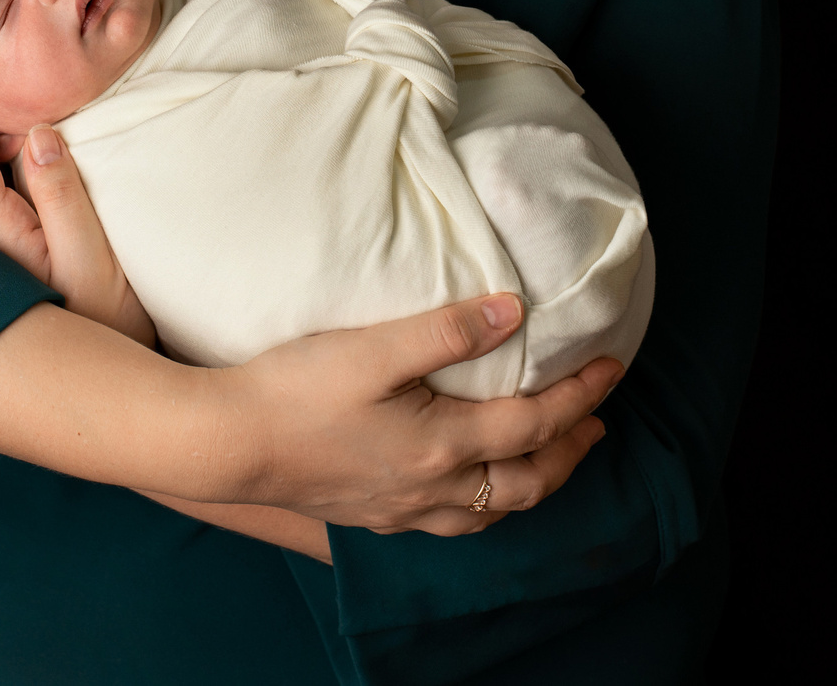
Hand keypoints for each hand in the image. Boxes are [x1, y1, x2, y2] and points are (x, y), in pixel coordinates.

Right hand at [218, 293, 620, 537]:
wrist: (226, 443)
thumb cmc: (293, 389)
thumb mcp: (373, 347)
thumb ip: (446, 331)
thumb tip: (513, 311)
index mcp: (441, 446)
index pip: (533, 424)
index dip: (578, 395)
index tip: (611, 367)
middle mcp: (431, 490)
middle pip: (527, 482)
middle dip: (570, 451)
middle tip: (595, 422)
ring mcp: (402, 511)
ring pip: (492, 513)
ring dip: (535, 483)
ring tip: (552, 456)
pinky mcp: (374, 517)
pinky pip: (453, 524)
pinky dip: (487, 506)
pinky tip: (476, 489)